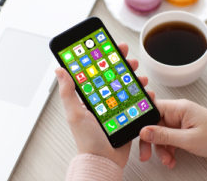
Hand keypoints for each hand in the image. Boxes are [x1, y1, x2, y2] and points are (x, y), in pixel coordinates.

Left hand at [55, 43, 152, 167]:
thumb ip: (68, 92)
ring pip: (127, 86)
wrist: (104, 160)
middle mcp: (103, 100)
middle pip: (114, 77)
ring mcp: (116, 107)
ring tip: (140, 75)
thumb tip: (59, 70)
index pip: (97, 73)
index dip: (104, 59)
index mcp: (90, 97)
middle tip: (129, 58)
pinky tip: (147, 92)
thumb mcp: (74, 113)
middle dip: (123, 65)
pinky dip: (143, 95)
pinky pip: (136, 101)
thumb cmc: (88, 140)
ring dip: (135, 78)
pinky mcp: (127, 115)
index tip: (110, 47)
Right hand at [139, 99, 206, 168]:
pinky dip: (168, 150)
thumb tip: (144, 131)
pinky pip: (168, 139)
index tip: (136, 133)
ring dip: (160, 149)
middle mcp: (176, 112)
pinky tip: (171, 159)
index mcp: (178, 108)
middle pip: (154, 124)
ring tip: (167, 160)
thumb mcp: (188, 139)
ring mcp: (178, 121)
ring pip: (160, 134)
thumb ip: (164, 135)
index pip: (152, 108)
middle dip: (150, 140)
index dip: (142, 120)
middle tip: (145, 154)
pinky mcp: (181, 130)